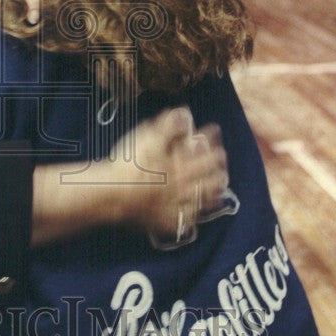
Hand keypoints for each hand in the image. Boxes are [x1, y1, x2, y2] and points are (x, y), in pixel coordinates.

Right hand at [110, 107, 228, 239]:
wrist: (113, 195)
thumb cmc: (129, 165)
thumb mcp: (148, 139)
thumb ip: (169, 127)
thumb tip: (184, 114)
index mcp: (181, 165)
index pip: (204, 151)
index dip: (211, 139)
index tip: (214, 130)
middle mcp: (184, 186)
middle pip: (209, 176)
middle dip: (218, 166)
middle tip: (222, 159)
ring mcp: (177, 205)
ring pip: (202, 199)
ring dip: (213, 191)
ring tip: (219, 187)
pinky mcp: (166, 221)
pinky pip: (185, 220)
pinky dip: (193, 216)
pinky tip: (195, 214)